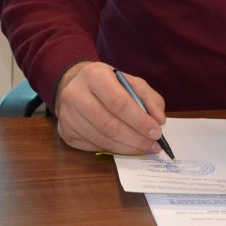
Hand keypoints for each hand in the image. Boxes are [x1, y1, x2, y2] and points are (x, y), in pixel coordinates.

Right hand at [52, 61, 166, 154]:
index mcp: (93, 75)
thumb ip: (149, 98)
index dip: (139, 120)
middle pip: (109, 125)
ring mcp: (67, 115)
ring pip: (101, 140)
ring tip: (144, 148)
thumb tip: (159, 120)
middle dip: (136, 138)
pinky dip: (114, 150)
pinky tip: (125, 147)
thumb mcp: (131, 82)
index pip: (118, 102)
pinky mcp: (66, 132)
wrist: (76, 86)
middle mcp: (75, 94)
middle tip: (153, 145)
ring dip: (127, 148)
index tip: (156, 132)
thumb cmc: (108, 84)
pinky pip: (93, 147)